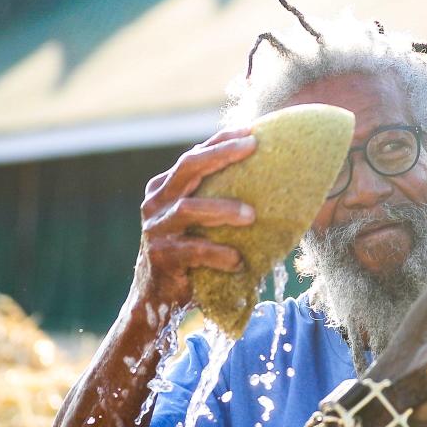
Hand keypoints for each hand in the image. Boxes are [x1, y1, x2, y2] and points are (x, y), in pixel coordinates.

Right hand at [135, 127, 257, 312]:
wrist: (156, 295)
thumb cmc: (189, 252)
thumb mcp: (200, 221)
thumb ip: (219, 199)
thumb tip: (269, 182)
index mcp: (166, 188)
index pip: (194, 156)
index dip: (221, 141)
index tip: (251, 132)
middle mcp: (157, 202)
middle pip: (187, 168)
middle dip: (220, 155)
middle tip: (251, 147)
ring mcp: (157, 229)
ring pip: (189, 208)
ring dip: (222, 209)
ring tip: (251, 215)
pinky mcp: (162, 256)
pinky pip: (193, 250)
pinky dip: (218, 253)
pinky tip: (238, 260)